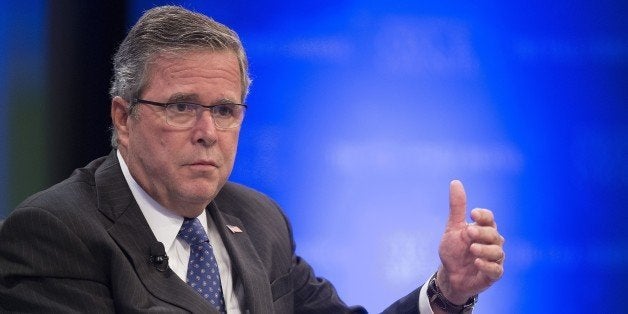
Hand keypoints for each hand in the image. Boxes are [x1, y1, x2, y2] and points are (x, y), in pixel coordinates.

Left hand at [435, 180, 504, 303]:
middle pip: (494, 234)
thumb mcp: (453, 228)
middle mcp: (492, 243)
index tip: (472, 214)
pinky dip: (488, 265)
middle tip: (469, 232)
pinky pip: (496, 270)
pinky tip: (477, 262)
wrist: (450, 275)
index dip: (483, 215)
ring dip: (484, 249)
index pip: (489, 218)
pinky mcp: (493, 274)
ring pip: (497, 252)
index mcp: (483, 229)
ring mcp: (494, 259)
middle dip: (482, 233)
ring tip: (472, 249)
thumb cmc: (454, 250)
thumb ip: (457, 207)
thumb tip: (455, 182)